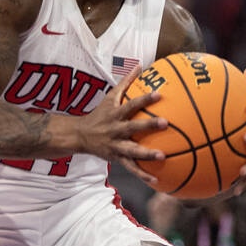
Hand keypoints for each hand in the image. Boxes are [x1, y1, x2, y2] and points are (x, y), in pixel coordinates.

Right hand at [80, 64, 167, 183]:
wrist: (80, 135)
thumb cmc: (100, 114)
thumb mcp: (110, 97)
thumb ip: (126, 81)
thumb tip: (141, 64)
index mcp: (116, 114)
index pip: (131, 104)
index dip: (144, 99)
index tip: (159, 93)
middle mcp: (116, 130)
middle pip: (133, 127)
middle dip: (148, 126)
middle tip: (166, 124)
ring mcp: (116, 145)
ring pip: (132, 151)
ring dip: (147, 154)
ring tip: (163, 156)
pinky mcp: (116, 158)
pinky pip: (131, 168)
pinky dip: (142, 175)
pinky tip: (156, 180)